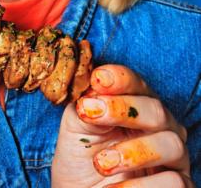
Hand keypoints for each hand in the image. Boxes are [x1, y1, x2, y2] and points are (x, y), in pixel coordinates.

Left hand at [51, 64, 193, 186]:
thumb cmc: (80, 159)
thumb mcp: (75, 126)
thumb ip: (85, 103)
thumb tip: (92, 84)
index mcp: (136, 106)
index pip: (135, 84)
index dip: (120, 78)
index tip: (98, 78)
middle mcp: (160, 127)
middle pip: (156, 109)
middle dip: (121, 108)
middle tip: (90, 113)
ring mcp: (172, 158)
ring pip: (171, 144)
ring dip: (133, 152)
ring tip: (101, 164)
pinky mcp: (179, 187)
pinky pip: (172, 182)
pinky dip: (138, 186)